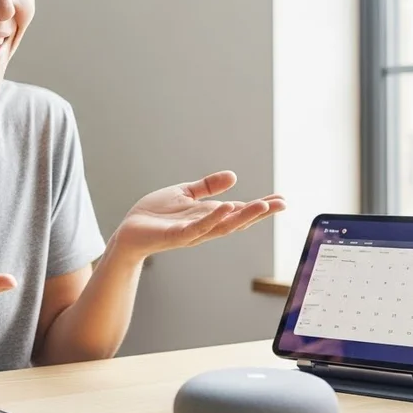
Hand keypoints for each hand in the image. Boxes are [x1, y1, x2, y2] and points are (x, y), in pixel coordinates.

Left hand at [111, 170, 285, 260]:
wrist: (129, 231)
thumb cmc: (155, 215)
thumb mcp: (185, 193)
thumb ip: (208, 187)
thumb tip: (233, 176)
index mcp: (209, 216)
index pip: (240, 211)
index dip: (261, 206)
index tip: (282, 200)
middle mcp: (205, 227)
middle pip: (238, 221)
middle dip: (260, 213)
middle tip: (282, 204)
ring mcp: (193, 233)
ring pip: (223, 226)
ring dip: (244, 217)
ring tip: (262, 205)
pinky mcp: (177, 235)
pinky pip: (199, 228)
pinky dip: (214, 219)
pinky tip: (227, 207)